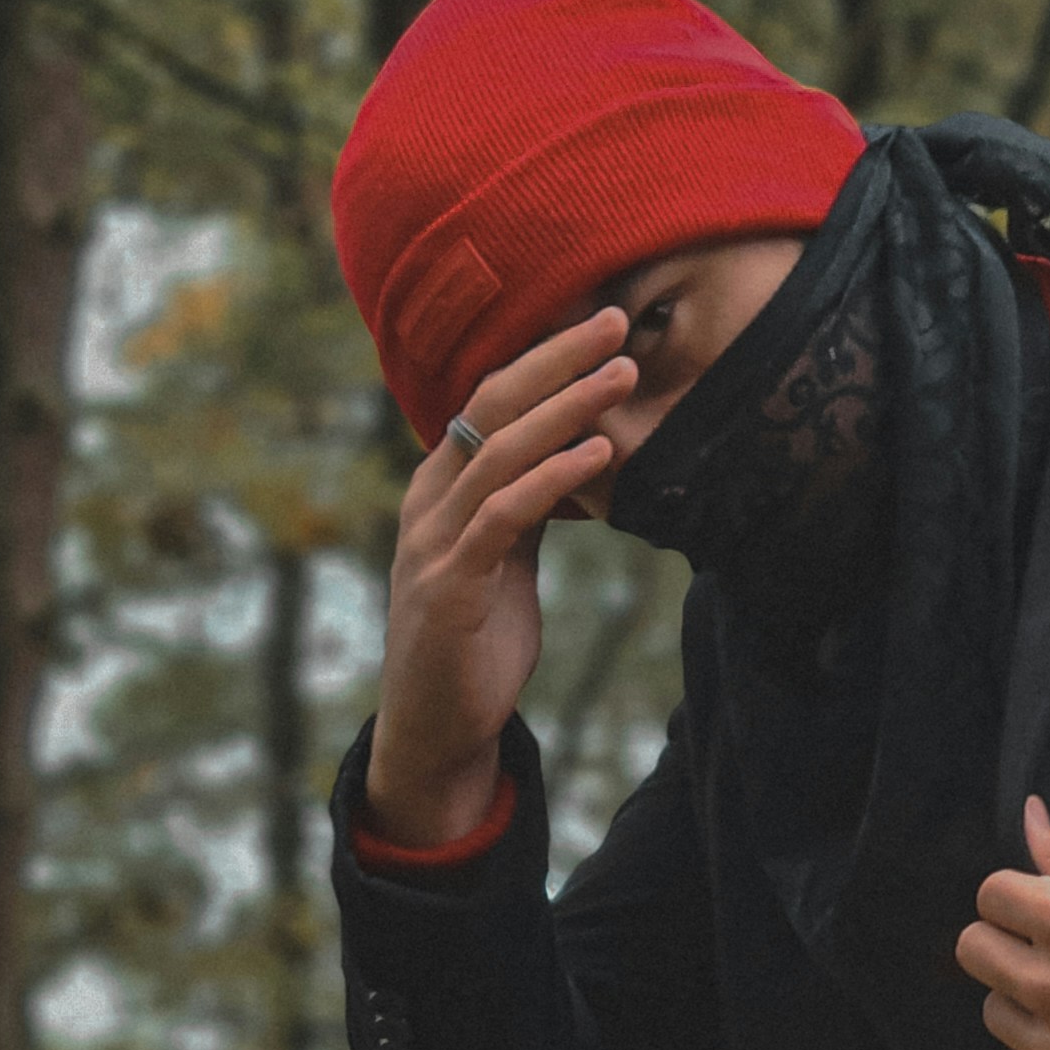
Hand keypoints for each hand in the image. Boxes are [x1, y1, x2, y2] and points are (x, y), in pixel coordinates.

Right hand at [364, 311, 632, 845]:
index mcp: (439, 489)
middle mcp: (428, 503)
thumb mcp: (503, 561)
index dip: (543, 359)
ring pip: (498, 452)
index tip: (600, 324)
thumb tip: (571, 458)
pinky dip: (552, 480)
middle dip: (556, 359)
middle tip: (616, 319)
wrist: (436, 730)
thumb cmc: (474, 643)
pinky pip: (503, 517)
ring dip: (565, 409)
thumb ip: (522, 508)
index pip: (489, 401)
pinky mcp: (451, 588)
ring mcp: (433, 543)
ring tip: (621, 376)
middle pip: (491, 407)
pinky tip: (598, 455)